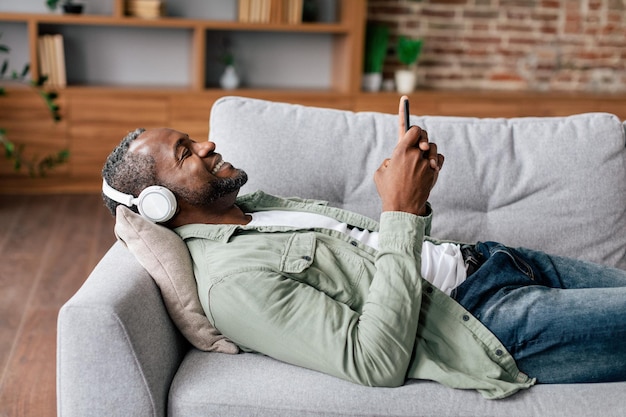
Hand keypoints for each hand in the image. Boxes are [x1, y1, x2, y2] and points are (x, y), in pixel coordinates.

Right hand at [373, 96, 443, 215]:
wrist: (403, 208)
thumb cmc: (388, 191)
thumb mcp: (380, 172)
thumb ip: (389, 160)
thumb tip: (395, 158)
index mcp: (400, 152)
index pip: (410, 128)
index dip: (406, 115)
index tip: (405, 99)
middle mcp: (415, 155)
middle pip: (423, 136)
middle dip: (422, 138)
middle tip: (419, 144)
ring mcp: (426, 163)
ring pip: (433, 148)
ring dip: (429, 151)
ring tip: (423, 161)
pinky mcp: (434, 172)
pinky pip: (440, 159)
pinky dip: (436, 161)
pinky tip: (430, 167)